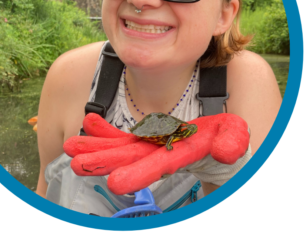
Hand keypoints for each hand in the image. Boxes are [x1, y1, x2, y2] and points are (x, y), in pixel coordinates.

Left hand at [63, 113, 249, 194]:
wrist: (219, 139)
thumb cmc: (228, 141)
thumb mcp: (235, 140)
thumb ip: (232, 143)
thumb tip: (226, 152)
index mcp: (184, 154)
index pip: (160, 165)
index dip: (140, 173)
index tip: (116, 183)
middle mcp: (163, 153)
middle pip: (132, 159)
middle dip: (105, 161)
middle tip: (76, 164)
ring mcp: (153, 145)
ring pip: (122, 147)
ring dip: (98, 146)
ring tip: (71, 146)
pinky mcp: (149, 137)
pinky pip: (125, 135)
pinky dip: (108, 131)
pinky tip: (90, 123)